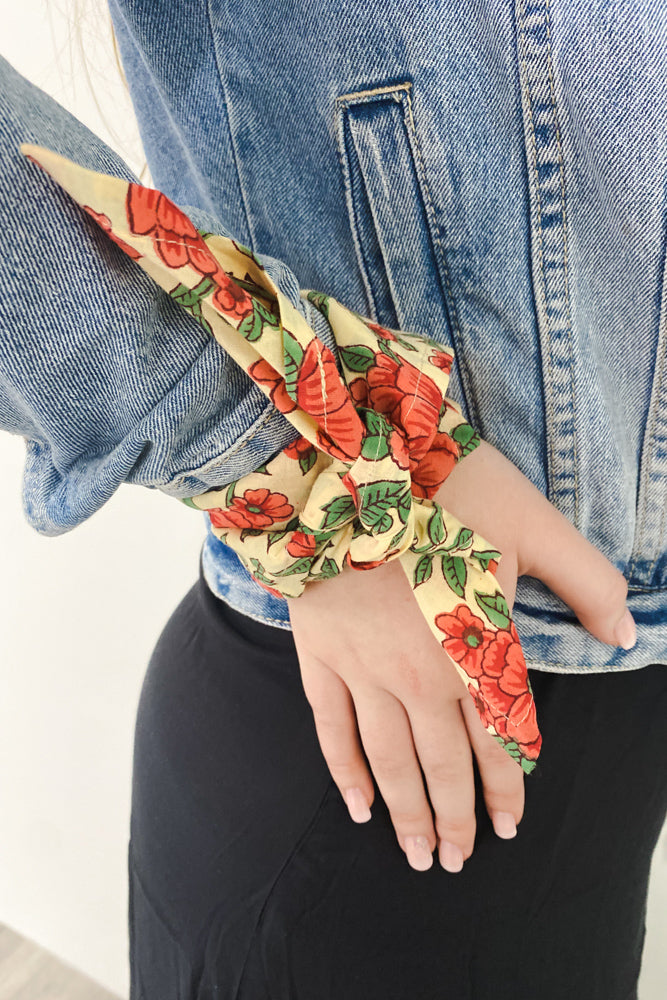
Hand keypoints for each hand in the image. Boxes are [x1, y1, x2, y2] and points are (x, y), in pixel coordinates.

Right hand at [288, 438, 632, 872]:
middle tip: (453, 863)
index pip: (499, 740)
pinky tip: (357, 805)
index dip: (506, 789)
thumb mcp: (534, 523)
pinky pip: (332, 727)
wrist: (346, 464)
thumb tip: (627, 636)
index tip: (509, 828)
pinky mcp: (322, 654)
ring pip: (390, 760)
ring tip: (417, 856)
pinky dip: (345, 770)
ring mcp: (366, 669)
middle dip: (454, 820)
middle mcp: (422, 675)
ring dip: (406, 813)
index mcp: (475, 648)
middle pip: (443, 766)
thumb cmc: (444, 489)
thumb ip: (586, 581)